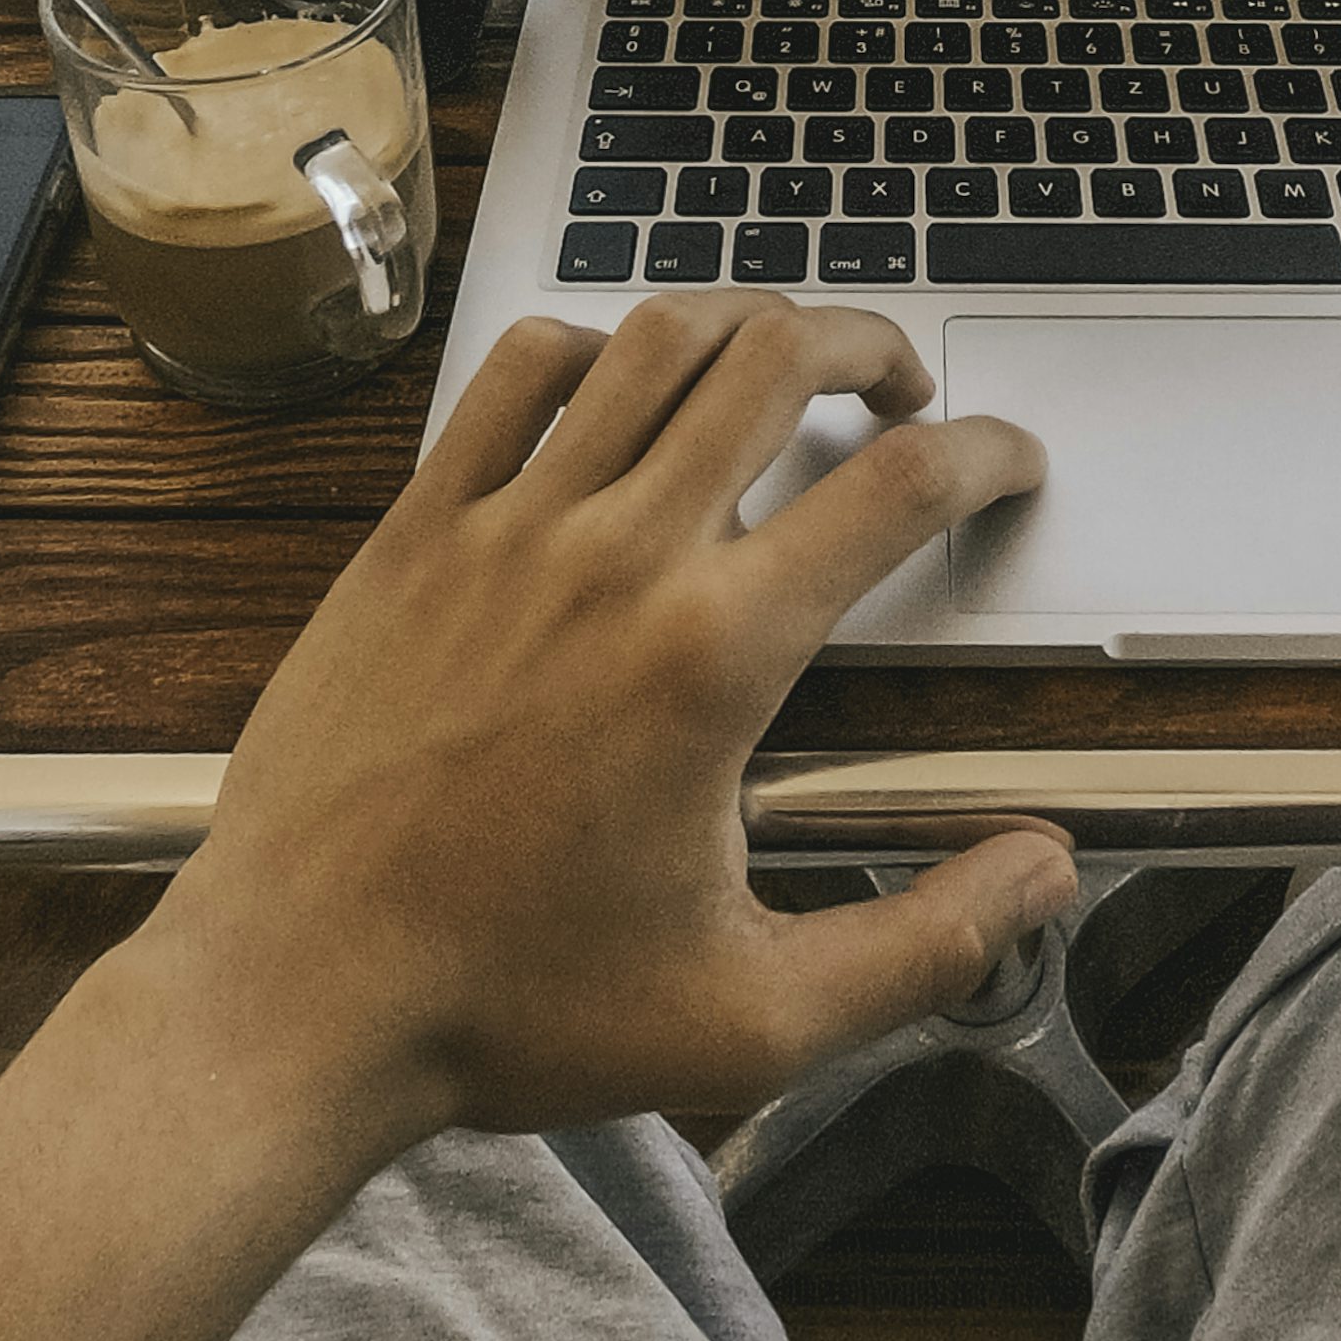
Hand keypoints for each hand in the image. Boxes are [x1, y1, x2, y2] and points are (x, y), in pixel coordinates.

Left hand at [138, 291, 1071, 1144]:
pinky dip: (590, 346)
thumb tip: (1045, 873)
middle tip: (901, 391)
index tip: (1010, 462)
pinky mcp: (415, 530)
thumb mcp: (753, 1018)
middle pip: (778, 356)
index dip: (986, 454)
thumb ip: (924, 942)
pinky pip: (515, 373)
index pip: (896, 489)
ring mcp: (504, 526)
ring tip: (780, 360)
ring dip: (743, 322)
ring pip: (653, 337)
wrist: (295, 1002)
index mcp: (714, 655)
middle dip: (872, 345)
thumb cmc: (510, 1012)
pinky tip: (618, 388)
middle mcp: (617, 556)